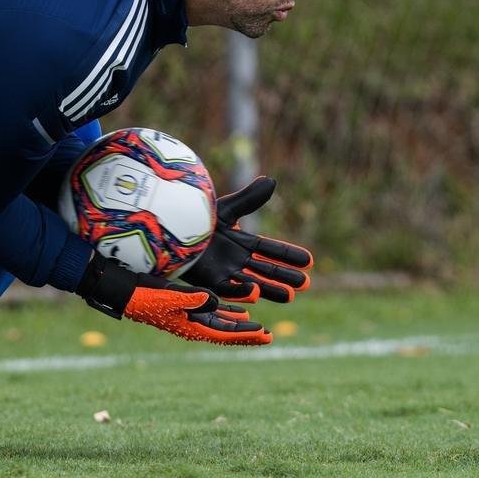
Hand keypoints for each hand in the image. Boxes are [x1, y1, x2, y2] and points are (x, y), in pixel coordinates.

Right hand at [76, 252, 271, 345]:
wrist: (127, 292)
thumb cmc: (146, 297)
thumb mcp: (171, 298)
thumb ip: (195, 299)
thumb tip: (215, 300)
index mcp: (191, 328)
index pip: (225, 334)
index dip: (246, 335)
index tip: (266, 335)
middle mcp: (193, 324)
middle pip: (227, 332)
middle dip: (247, 333)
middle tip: (269, 336)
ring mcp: (189, 316)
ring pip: (221, 322)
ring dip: (238, 323)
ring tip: (256, 324)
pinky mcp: (185, 305)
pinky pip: (211, 311)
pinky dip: (225, 311)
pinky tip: (238, 310)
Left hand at [181, 177, 313, 303]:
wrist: (169, 225)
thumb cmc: (194, 216)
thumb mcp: (226, 208)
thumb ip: (249, 199)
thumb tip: (272, 181)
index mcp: (240, 242)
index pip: (269, 250)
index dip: (288, 255)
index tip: (309, 261)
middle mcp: (234, 259)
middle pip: (265, 270)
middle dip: (284, 276)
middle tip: (305, 283)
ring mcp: (222, 272)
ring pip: (252, 283)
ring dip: (270, 289)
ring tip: (289, 296)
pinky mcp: (207, 281)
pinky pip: (227, 289)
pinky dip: (241, 291)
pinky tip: (256, 291)